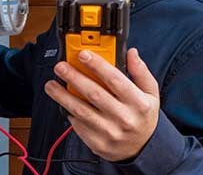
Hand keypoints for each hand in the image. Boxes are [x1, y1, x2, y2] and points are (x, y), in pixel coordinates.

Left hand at [45, 48, 159, 161]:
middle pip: (94, 93)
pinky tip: (63, 103)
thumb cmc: (143, 117)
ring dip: (63, 96)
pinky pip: (79, 125)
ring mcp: (110, 132)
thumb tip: (131, 53)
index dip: (97, 65)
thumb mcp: (151, 94)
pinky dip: (69, 113)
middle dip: (74, 77)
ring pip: (81, 110)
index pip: (115, 79)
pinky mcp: (97, 142)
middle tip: (61, 67)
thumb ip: (141, 73)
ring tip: (51, 85)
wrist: (142, 148)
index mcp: (138, 103)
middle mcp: (124, 117)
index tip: (83, 54)